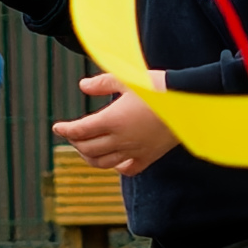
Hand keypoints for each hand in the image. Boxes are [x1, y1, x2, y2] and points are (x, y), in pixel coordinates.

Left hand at [54, 72, 177, 171]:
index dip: (65, 130)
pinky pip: (128, 169)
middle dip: (75, 142)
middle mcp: (120, 139)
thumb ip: (102, 83)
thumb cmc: (157, 86)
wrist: (189, 101)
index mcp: (112, 119)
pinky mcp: (149, 156)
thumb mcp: (126, 78)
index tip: (58, 127)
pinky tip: (114, 161)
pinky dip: (116, 167)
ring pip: (103, 163)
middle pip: (87, 148)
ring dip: (89, 157)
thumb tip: (82, 86)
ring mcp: (135, 150)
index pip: (79, 131)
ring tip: (86, 149)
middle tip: (72, 135)